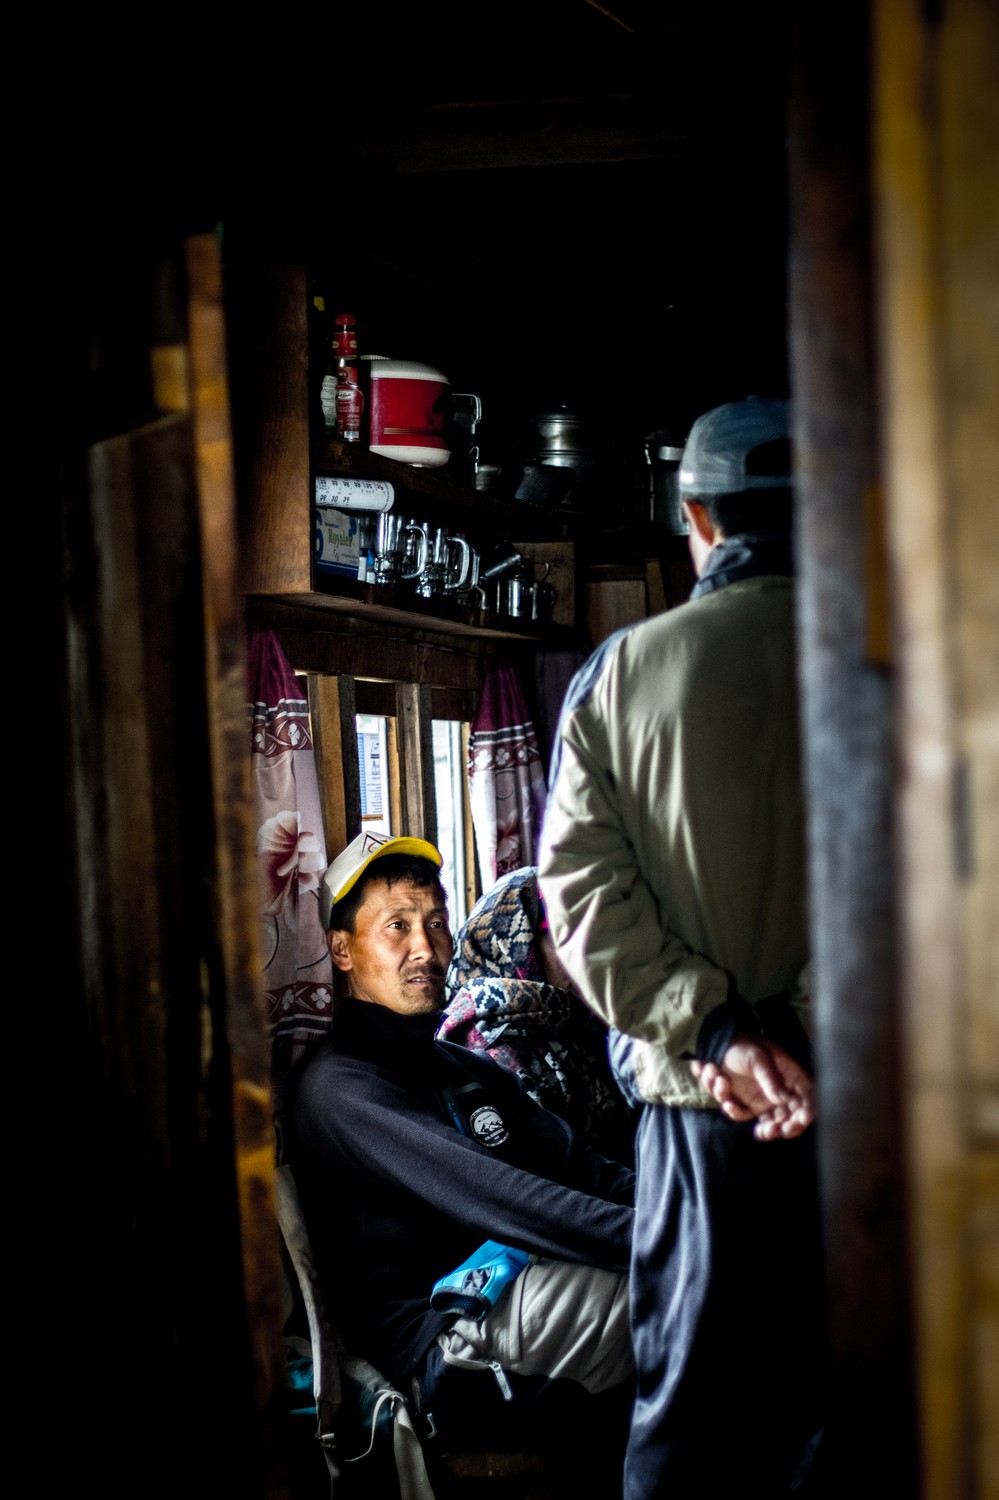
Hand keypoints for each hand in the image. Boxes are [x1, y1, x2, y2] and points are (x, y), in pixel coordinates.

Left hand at [690, 1034, 815, 1139]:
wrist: (720, 1048)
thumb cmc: (744, 1047)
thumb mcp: (758, 1057)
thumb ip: (770, 1078)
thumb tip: (784, 1098)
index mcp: (791, 1076)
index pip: (807, 1096)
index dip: (809, 1109)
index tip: (802, 1119)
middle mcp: (782, 1092)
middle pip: (792, 1117)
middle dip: (786, 1128)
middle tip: (775, 1130)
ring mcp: (765, 1101)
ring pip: (771, 1124)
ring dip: (766, 1130)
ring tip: (759, 1131)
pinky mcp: (748, 1105)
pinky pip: (745, 1116)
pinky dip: (736, 1113)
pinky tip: (728, 1103)